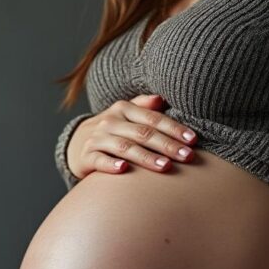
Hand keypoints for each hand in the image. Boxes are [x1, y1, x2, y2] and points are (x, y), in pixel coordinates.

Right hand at [65, 94, 198, 178]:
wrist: (75, 143)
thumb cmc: (112, 130)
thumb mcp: (125, 114)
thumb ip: (144, 105)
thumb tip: (162, 98)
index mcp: (123, 109)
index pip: (153, 118)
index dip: (174, 128)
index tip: (192, 140)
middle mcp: (110, 121)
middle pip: (143, 133)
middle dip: (167, 145)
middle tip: (187, 156)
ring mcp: (97, 139)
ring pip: (124, 147)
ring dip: (146, 157)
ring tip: (165, 166)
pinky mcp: (86, 156)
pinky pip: (99, 160)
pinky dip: (111, 165)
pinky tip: (124, 169)